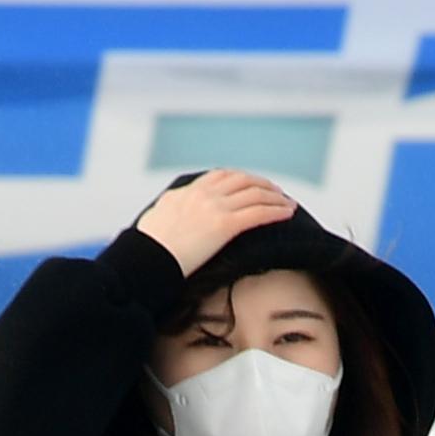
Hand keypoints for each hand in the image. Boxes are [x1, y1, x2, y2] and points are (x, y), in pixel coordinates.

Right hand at [135, 169, 293, 274]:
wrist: (146, 260)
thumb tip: (168, 212)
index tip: (252, 184)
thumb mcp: (155, 219)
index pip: (220, 176)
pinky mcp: (224, 225)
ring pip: (255, 194)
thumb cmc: (147, 249)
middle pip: (242, 180)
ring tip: (288, 204)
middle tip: (276, 192)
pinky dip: (276, 211)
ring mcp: (214, 207)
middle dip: (263, 184)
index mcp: (187, 192)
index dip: (241, 178)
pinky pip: (258, 213)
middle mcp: (203, 194)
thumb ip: (169, 210)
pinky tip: (287, 214)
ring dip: (276, 197)